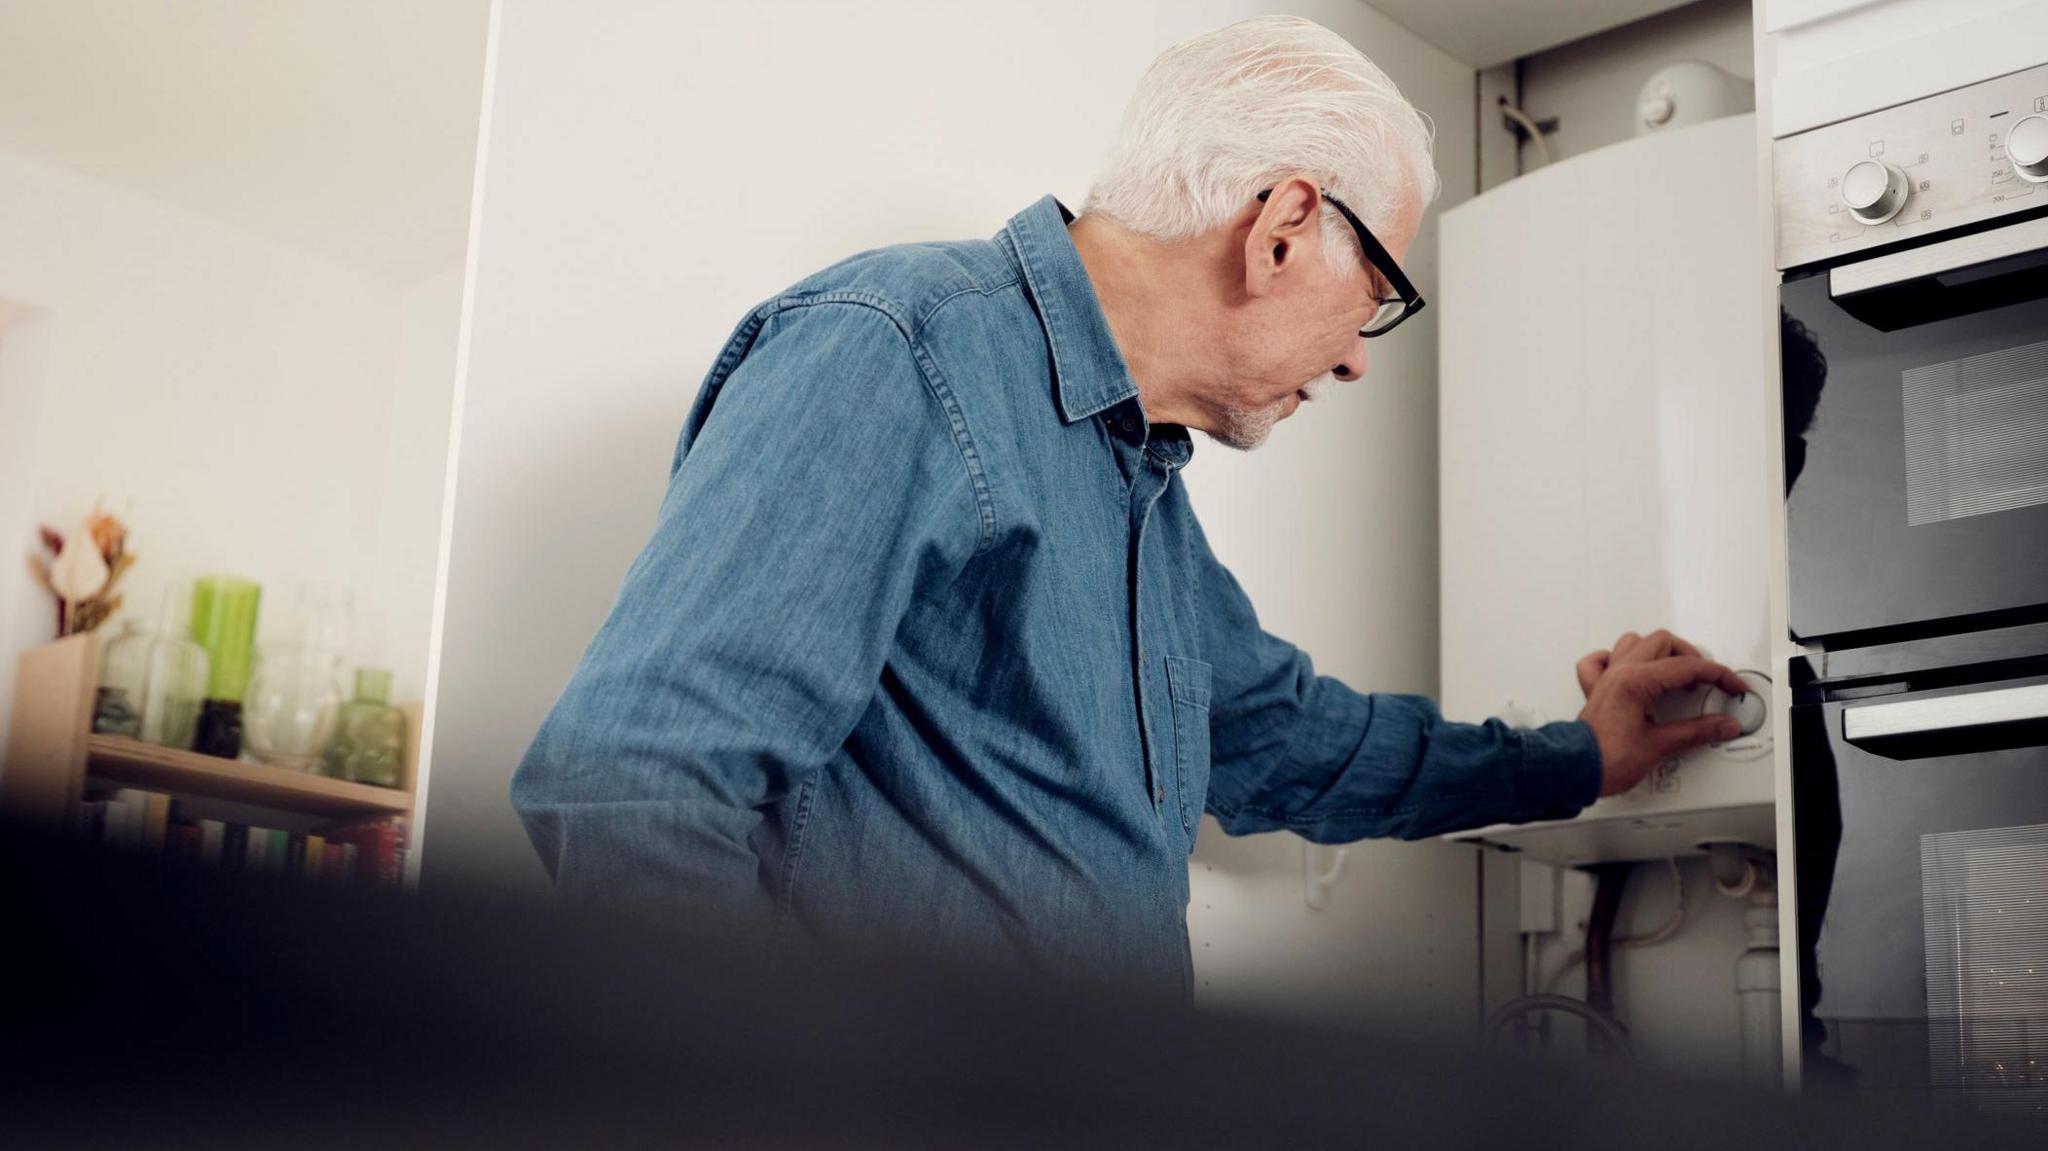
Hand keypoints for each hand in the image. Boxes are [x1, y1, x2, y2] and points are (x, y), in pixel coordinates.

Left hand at [1577, 654, 1748, 796]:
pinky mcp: (1597, 690)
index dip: (1718, 675)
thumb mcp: (1659, 746)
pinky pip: (1601, 660)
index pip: (1687, 666)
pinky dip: (1617, 659)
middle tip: (1707, 680)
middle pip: (1662, 642)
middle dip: (1691, 657)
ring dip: (1658, 653)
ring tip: (1676, 674)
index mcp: (1635, 681)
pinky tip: (1630, 670)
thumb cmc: (1607, 760)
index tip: (1733, 686)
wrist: (1575, 770)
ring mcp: (1606, 678)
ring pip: (1634, 643)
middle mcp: (1618, 672)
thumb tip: (1723, 725)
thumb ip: (1696, 732)